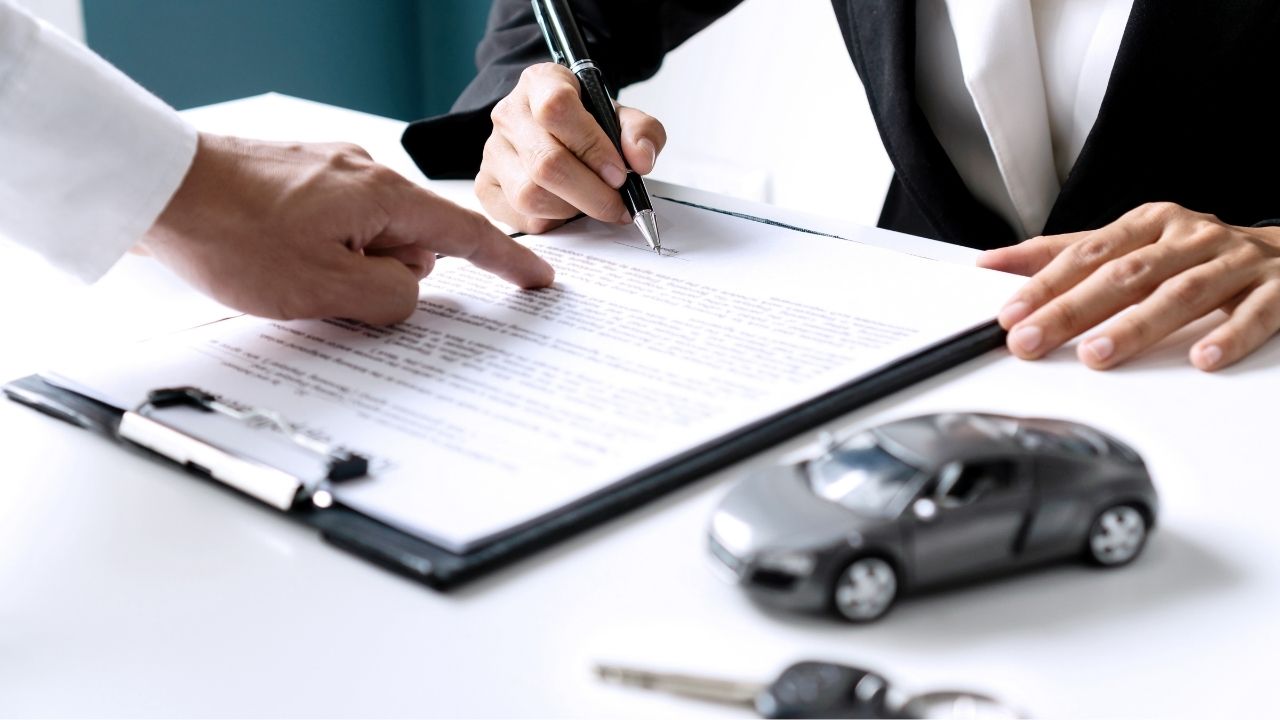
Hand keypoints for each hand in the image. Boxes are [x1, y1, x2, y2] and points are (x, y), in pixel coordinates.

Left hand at [142, 133, 553, 323]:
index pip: (466, 234)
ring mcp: (329, 173)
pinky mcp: (298, 179)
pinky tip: (278, 263)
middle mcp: (363, 174)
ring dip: (347, 269)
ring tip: (290, 278)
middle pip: (410, 243)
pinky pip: (334, 226)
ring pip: (368, 238)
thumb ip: (391, 299)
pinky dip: (322, 253)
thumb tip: (411, 293)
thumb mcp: (324, 290)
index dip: (507, 263)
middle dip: (388, 280)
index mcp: (382, 197)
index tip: (538, 280)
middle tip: (335, 298)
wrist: (155, 187)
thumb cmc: (231, 234)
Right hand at [477, 62, 666, 233]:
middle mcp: (509, 114)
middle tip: (617, 204)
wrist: (558, 136)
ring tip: (593, 204)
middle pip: (545, 162)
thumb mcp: (621, 118)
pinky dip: (552, 223)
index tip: (619, 172)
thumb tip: (640, 161)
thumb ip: (642, 132)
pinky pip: (519, 218)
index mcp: (541, 83)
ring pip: (530, 195)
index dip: (592, 147)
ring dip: (573, 210)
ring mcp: (492, 152)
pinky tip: (567, 211)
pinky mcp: (486, 186)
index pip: (557, 108)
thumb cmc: (588, 125)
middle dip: (592, 193)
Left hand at [978, 202, 1279, 371]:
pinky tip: (1203, 358)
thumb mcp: (1135, 244)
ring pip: (1182, 293)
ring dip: (1136, 325)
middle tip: (1032, 339)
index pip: (1089, 253)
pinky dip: (1229, 335)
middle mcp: (1191, 238)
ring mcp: (1236, 263)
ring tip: (1097, 353)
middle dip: (1073, 309)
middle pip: (1125, 274)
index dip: (1046, 283)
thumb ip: (1068, 254)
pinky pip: (1256, 313)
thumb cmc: (1200, 254)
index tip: (1010, 314)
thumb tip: (994, 263)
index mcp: (1152, 224)